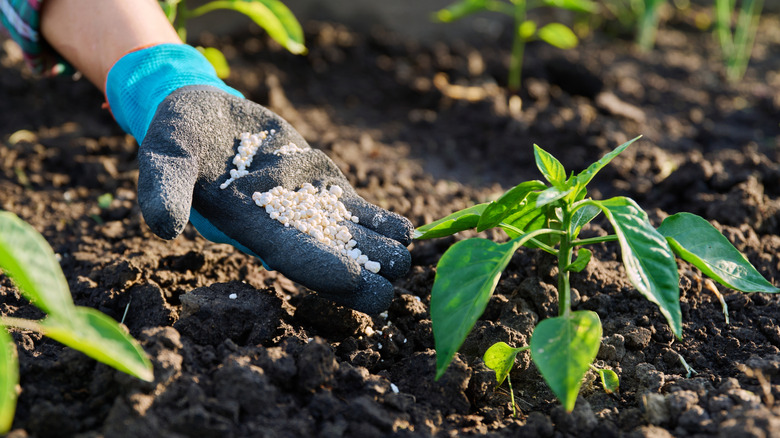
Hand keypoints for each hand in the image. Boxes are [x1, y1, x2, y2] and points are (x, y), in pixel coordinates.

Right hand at [105, 46, 411, 312]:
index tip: (361, 282)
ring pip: (350, 236)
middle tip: (398, 286)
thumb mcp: (163, 154)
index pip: (292, 256)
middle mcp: (282, 225)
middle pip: (329, 257)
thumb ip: (162, 189)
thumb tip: (161, 228)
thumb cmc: (177, 135)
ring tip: (412, 257)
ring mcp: (306, 207)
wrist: (201, 112)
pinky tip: (409, 232)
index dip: (325, 269)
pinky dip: (381, 221)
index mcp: (248, 226)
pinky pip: (356, 211)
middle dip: (363, 274)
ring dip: (380, 250)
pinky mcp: (321, 186)